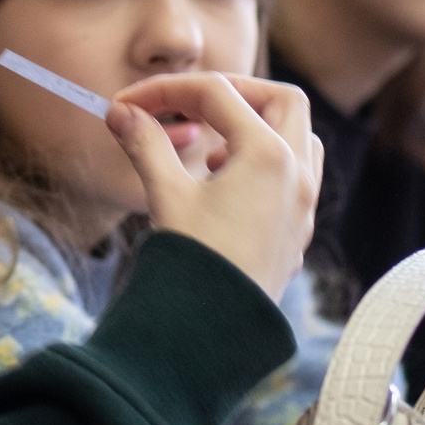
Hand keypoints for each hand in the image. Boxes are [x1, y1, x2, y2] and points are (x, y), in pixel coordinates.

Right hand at [106, 72, 322, 296]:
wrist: (215, 332)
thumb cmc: (193, 262)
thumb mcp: (166, 195)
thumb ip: (146, 145)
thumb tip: (121, 112)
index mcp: (268, 156)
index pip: (217, 95)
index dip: (167, 91)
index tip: (129, 103)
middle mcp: (297, 174)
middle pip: (280, 100)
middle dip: (234, 93)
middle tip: (190, 105)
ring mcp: (303, 204)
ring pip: (299, 137)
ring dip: (259, 127)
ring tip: (212, 148)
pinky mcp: (297, 230)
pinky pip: (296, 176)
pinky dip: (266, 163)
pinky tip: (227, 184)